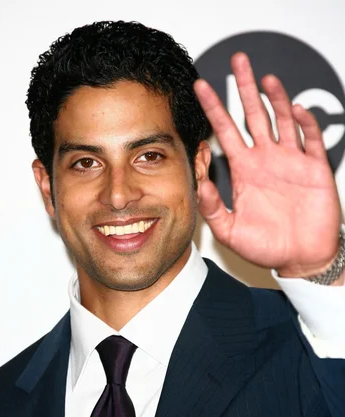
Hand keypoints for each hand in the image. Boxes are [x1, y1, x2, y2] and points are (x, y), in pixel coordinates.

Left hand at [194, 53, 341, 278]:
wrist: (299, 258)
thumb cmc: (265, 247)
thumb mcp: (230, 231)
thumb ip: (213, 208)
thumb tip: (198, 183)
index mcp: (245, 170)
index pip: (225, 132)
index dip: (214, 109)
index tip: (200, 88)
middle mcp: (266, 159)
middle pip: (254, 115)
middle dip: (245, 88)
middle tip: (239, 60)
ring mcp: (291, 160)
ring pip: (282, 120)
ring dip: (275, 98)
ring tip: (266, 78)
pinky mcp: (315, 168)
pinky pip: (311, 139)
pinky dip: (304, 123)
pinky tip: (295, 109)